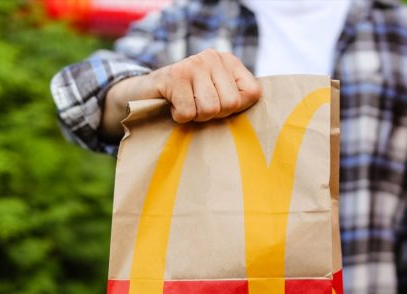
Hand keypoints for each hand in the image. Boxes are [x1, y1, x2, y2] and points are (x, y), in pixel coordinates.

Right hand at [102, 49, 260, 134]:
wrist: (144, 94)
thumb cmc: (187, 100)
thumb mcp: (217, 97)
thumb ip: (238, 101)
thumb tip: (262, 124)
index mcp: (229, 61)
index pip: (253, 93)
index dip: (235, 109)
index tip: (218, 106)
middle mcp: (213, 57)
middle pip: (230, 104)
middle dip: (213, 115)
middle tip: (197, 107)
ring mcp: (193, 64)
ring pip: (209, 109)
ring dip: (195, 116)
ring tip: (186, 105)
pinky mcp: (174, 75)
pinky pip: (188, 112)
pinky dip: (179, 117)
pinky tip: (173, 105)